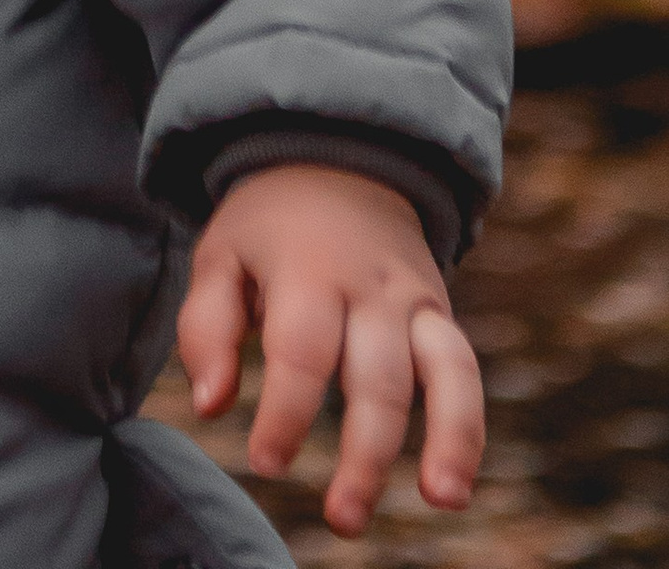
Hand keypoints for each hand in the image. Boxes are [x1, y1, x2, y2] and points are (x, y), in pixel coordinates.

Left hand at [180, 163, 482, 537]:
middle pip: (376, 376)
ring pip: (439, 373)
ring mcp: (412, 298)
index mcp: (305, 267)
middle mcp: (368, 284)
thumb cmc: (267, 227)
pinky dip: (469, 427)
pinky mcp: (439, 314)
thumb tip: (211, 406)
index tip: (266, 461)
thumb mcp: (220, 253)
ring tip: (439, 501)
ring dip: (443, 440)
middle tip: (340, 518)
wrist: (336, 159)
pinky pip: (464, 370)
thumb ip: (207, 327)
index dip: (286, 412)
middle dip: (364, 453)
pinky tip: (455, 487)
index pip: (302, 350)